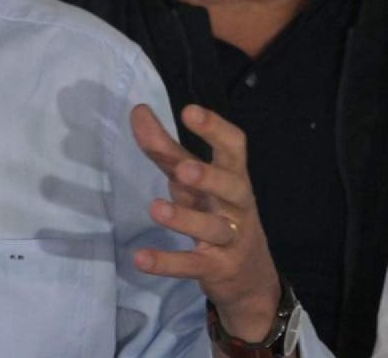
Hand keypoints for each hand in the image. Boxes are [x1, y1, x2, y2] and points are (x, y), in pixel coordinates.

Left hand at [130, 104, 280, 342]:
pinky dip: (167, 263)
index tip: (190, 111)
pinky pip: (193, 265)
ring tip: (155, 208)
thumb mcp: (191, 181)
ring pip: (213, 228)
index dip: (215, 129)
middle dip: (210, 177)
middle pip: (232, 187)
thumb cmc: (215, 213)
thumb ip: (165, 149)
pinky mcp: (216, 269)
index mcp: (232, 176)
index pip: (234, 148)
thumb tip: (138, 110)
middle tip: (183, 170)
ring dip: (184, 219)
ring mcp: (230, 239)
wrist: (250, 277)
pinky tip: (140, 259)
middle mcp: (236, 205)